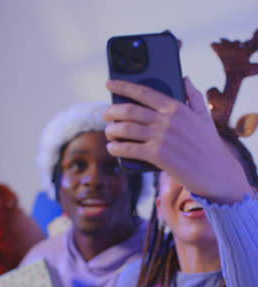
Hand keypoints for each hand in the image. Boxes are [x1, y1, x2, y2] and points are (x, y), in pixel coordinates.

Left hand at [104, 77, 252, 203]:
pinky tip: (112, 147)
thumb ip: (193, 95)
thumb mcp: (204, 116)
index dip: (122, 85)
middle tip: (106, 114)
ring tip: (108, 132)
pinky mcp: (156, 156)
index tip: (109, 83)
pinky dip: (116, 147)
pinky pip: (129, 148)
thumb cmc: (209, 145)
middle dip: (112, 111)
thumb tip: (184, 78)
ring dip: (111, 130)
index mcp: (176, 107)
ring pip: (125, 129)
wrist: (215, 172)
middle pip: (129, 111)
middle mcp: (166, 120)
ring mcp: (160, 138)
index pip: (143, 92)